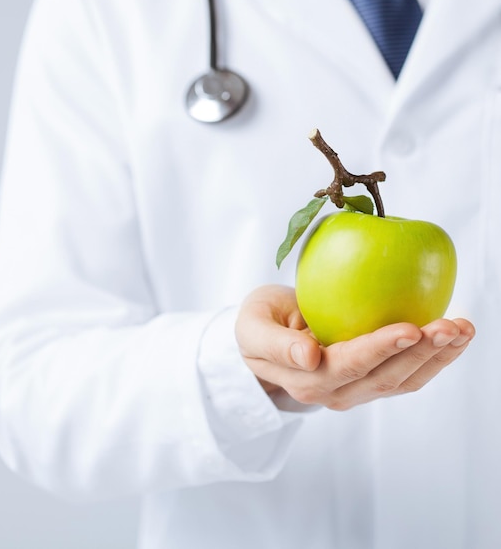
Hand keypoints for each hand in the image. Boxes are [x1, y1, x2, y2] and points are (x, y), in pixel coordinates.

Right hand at [235, 285, 474, 409]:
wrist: (265, 339)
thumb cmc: (258, 325)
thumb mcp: (252, 327)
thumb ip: (275, 344)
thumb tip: (308, 357)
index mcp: (305, 378)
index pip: (348, 365)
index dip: (380, 349)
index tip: (409, 328)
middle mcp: (335, 391)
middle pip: (384, 378)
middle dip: (421, 353)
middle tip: (452, 325)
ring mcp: (356, 388)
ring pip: (402, 381)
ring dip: (437, 358)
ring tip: (463, 329)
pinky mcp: (370, 379)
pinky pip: (406, 375)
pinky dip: (434, 358)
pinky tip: (453, 336)